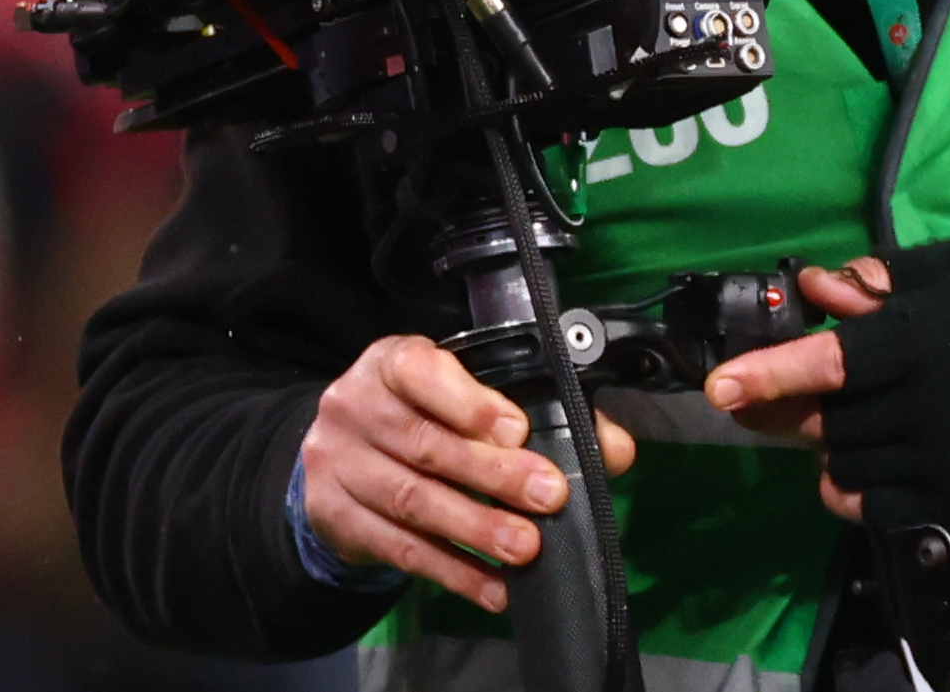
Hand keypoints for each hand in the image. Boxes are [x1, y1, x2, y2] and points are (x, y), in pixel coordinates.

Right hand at [300, 335, 634, 609]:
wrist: (340, 452)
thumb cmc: (424, 412)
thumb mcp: (466, 393)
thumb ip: (542, 410)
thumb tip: (614, 449)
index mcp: (391, 362)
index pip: (422, 372)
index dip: (469, 402)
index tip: (518, 428)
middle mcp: (353, 407)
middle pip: (425, 446)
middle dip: (493, 475)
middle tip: (549, 496)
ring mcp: (336, 465)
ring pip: (411, 501)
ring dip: (475, 529)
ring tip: (525, 548)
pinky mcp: (335, 518)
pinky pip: (400, 550)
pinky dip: (452, 572)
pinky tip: (493, 587)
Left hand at [708, 240, 949, 528]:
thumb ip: (880, 280)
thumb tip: (815, 286)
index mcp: (923, 338)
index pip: (830, 362)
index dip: (770, 374)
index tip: (718, 388)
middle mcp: (928, 404)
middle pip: (829, 419)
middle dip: (794, 405)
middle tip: (781, 391)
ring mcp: (945, 457)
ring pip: (848, 462)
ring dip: (831, 441)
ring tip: (849, 415)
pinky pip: (879, 507)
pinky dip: (855, 487)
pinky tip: (861, 462)